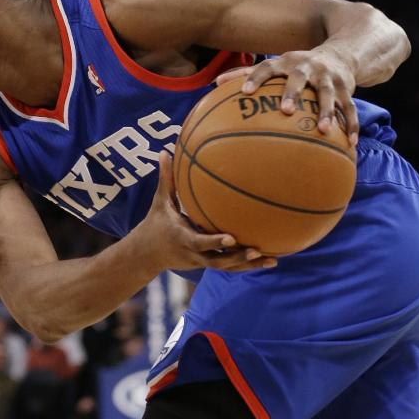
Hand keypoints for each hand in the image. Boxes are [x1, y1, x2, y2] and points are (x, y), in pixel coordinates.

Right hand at [131, 152, 275, 272]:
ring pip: (227, 266)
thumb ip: (166, 179)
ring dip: (248, 265)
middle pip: (217, 260)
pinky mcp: (208, 263)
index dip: (215, 241)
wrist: (147, 253)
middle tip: (256, 250)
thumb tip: (164, 151)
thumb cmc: (155, 223)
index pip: (200, 242)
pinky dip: (247, 265)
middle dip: (236, 257)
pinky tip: (268, 261)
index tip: (232, 238)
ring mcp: (202, 261)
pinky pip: (229, 266)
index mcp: (183, 237)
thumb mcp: (159, 202)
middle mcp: (194, 253)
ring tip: (271, 260)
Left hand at [216, 48, 358, 145]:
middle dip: (292, 92)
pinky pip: (350, 108)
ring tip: (323, 130)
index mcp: (286, 63)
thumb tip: (215, 83)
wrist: (340, 54)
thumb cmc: (297, 66)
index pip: (267, 67)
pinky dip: (351, 124)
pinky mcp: (346, 89)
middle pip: (299, 78)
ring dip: (327, 112)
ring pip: (329, 95)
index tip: (244, 92)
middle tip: (285, 110)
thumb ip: (246, 73)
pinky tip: (350, 143)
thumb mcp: (275, 65)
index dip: (255, 78)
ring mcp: (329, 78)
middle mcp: (308, 67)